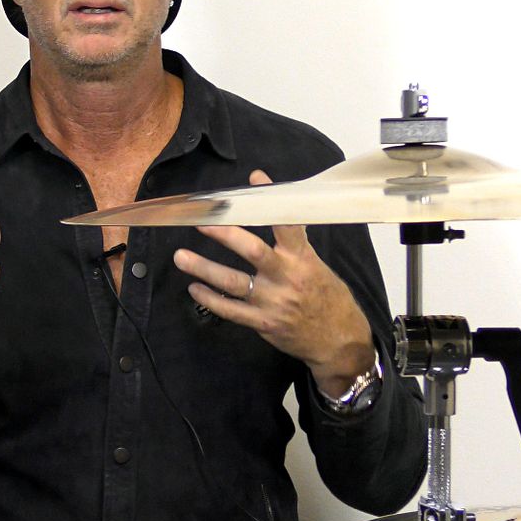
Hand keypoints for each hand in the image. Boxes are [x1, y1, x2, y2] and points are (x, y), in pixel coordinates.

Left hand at [173, 170, 373, 394]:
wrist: (339, 341)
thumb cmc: (327, 297)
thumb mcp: (317, 266)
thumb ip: (294, 245)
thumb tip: (273, 214)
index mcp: (303, 259)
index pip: (287, 224)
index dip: (272, 201)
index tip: (256, 178)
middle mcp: (287, 278)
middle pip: (253, 251)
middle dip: (224, 235)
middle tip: (200, 222)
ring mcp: (274, 302)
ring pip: (234, 283)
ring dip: (204, 269)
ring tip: (181, 257)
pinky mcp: (263, 324)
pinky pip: (231, 310)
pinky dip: (210, 299)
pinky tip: (194, 288)